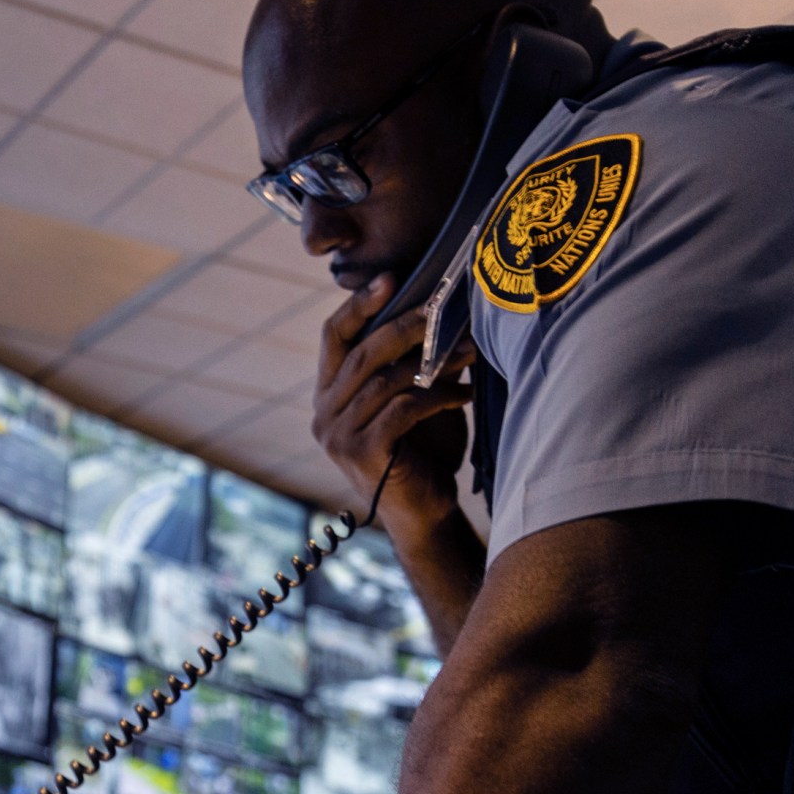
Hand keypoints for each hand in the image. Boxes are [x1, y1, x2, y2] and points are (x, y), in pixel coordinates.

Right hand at [312, 274, 472, 523]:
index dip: (359, 305)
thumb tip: (437, 311)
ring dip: (432, 363)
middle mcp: (324, 415)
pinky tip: (464, 396)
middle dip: (405, 327)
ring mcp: (339, 437)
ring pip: (385, 381)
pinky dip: (437, 397)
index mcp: (328, 396)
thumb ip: (407, 365)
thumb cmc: (423, 453)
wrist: (426, 515)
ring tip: (469, 354)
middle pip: (361, 354)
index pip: (333, 338)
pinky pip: (402, 410)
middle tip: (442, 310)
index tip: (392, 278)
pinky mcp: (363, 454)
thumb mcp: (409, 400)